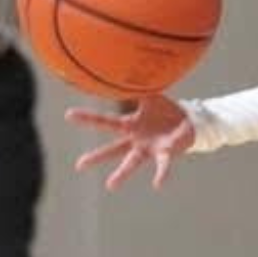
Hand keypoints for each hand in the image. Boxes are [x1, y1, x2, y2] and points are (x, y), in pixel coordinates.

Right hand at [65, 93, 194, 190]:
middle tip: (79, 166)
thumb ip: (138, 88)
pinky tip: (157, 185)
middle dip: (96, 157)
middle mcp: (136, 141)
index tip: (68, 115)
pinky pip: (163, 164)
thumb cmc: (165, 111)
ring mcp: (149, 149)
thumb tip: (123, 71)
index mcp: (130, 126)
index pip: (105, 122)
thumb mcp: (151, 96)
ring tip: (109, 185)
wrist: (189, 122)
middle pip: (113, 149)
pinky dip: (160, 174)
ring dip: (121, 174)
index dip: (87, 118)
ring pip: (133, 162)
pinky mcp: (166, 153)